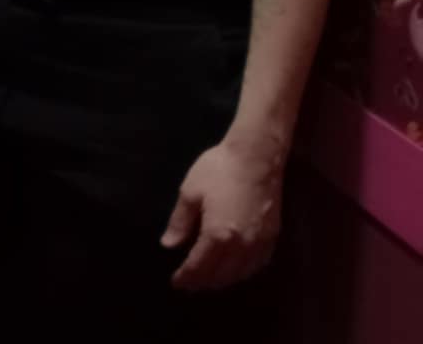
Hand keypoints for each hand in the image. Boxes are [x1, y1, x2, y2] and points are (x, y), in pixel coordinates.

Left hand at [161, 139, 282, 289]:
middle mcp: (241, 246)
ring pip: (240, 274)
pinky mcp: (272, 238)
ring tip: (207, 279)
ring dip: (222, 280)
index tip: (175, 282)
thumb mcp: (190, 192)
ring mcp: (260, 243)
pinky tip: (233, 269)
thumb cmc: (218, 170)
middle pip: (220, 275)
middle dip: (202, 282)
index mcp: (218, 235)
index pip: (199, 266)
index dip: (186, 277)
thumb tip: (168, 245)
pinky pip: (257, 266)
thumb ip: (180, 222)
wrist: (257, 158)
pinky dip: (242, 272)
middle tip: (188, 283)